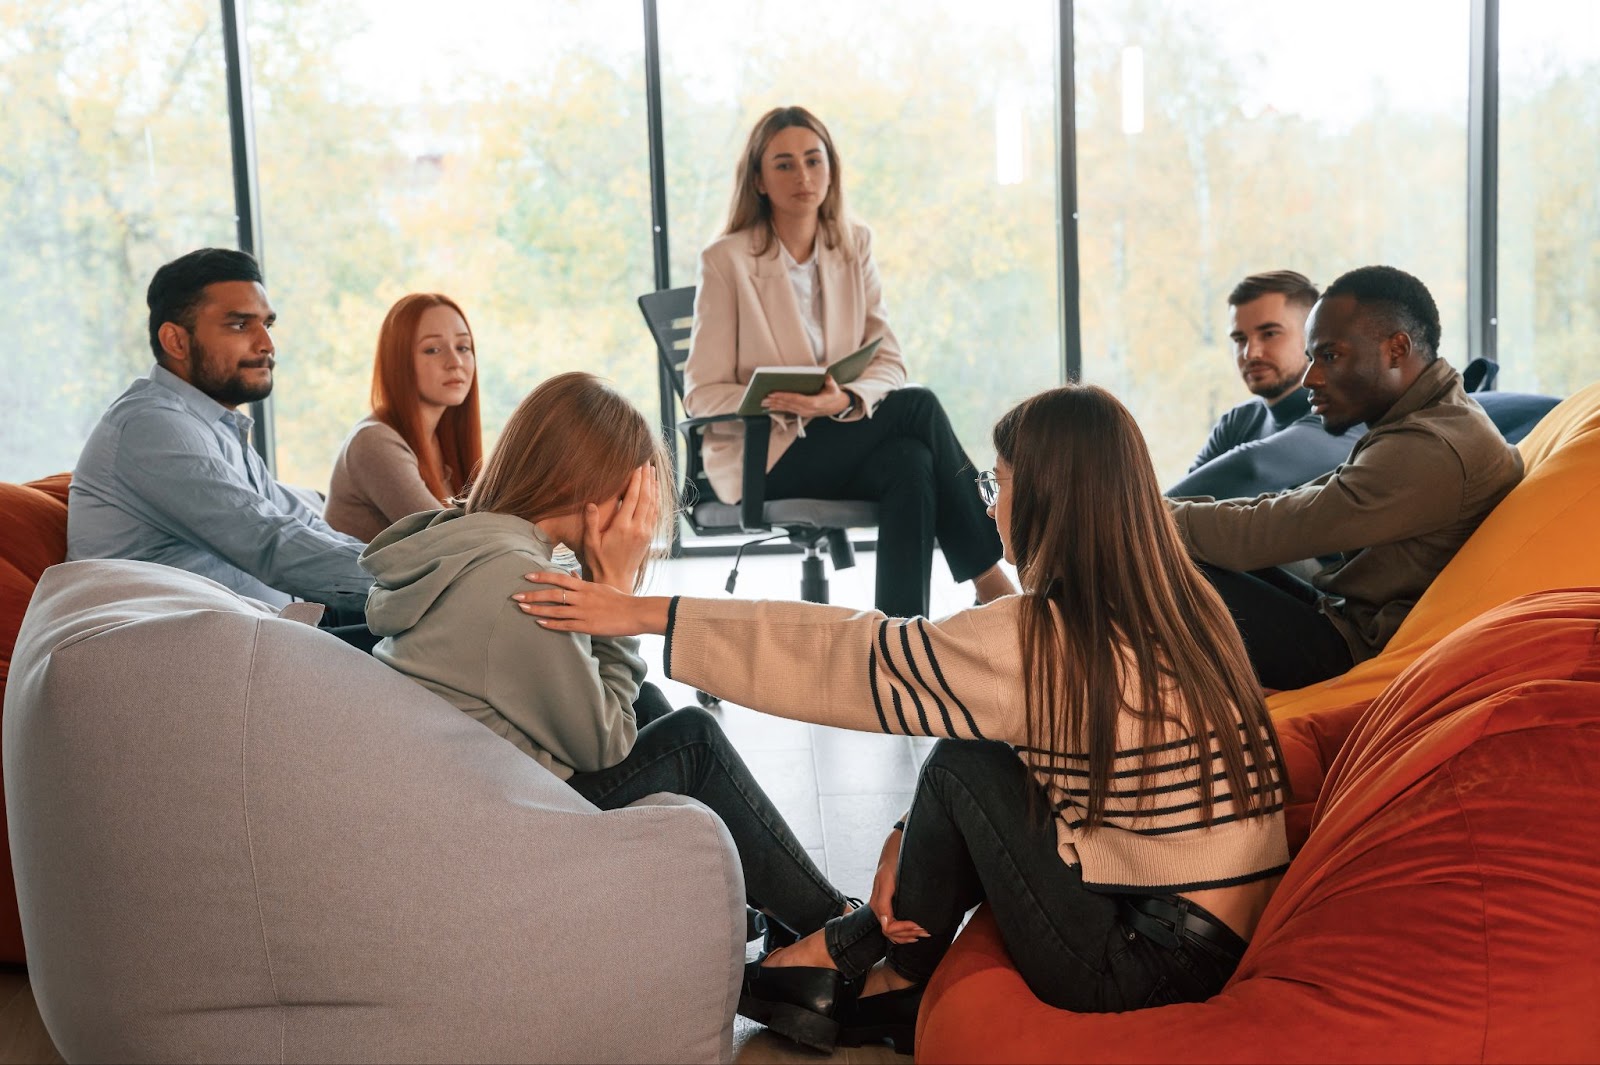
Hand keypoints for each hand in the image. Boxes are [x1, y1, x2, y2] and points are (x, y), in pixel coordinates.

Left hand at [513, 571, 672, 637]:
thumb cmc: (618, 599)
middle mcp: (582, 597)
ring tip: (522, 608)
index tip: (527, 576)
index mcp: (585, 586)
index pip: (559, 578)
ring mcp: (584, 612)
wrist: (635, 612)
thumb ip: (582, 581)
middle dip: (533, 594)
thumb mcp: (600, 586)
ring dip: (537, 609)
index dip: (542, 577)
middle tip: (516, 595)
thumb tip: (569, 573)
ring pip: (555, 610)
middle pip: (553, 594)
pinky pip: (565, 625)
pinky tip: (539, 622)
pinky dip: (551, 623)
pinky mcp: (587, 626)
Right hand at [581, 464, 658, 591]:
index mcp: (622, 527)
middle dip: (646, 479)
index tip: (636, 467)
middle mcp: (637, 529)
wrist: (615, 580)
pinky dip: (656, 501)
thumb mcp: (589, 543)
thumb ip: (590, 523)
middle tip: (646, 463)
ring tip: (652, 472)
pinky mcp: (649, 538)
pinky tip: (656, 492)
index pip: (631, 498)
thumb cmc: (598, 562)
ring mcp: (645, 533)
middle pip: (645, 498)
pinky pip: (655, 515)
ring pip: (653, 505)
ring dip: (653, 488)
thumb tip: (591, 503)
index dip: (635, 481)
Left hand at [762, 375, 851, 417]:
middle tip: (764, 397)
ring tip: (764, 403)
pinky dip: (779, 408)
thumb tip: (827, 377)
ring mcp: (804, 413)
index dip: (784, 396)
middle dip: (775, 401)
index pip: (795, 399)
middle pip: (788, 404)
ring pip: (787, 408)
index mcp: (813, 403)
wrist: (837, 406)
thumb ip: (830, 382)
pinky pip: (789, 411)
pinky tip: (771, 407)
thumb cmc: (833, 394)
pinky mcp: (801, 413)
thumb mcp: (834, 387)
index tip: (774, 393)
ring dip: (775, 406)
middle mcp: (807, 409)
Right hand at [868, 826, 928, 945]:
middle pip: (890, 932)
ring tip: (923, 931)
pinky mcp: (890, 902)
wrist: (897, 842)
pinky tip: (915, 929)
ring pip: (892, 931)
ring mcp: (884, 905)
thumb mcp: (887, 878)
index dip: (905, 930)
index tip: (920, 925)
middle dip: (907, 934)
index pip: (889, 928)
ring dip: (907, 935)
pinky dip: (904, 931)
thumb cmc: (893, 858)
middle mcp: (879, 906)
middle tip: (925, 930)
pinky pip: (894, 923)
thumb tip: (885, 924)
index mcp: (878, 902)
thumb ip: (883, 902)